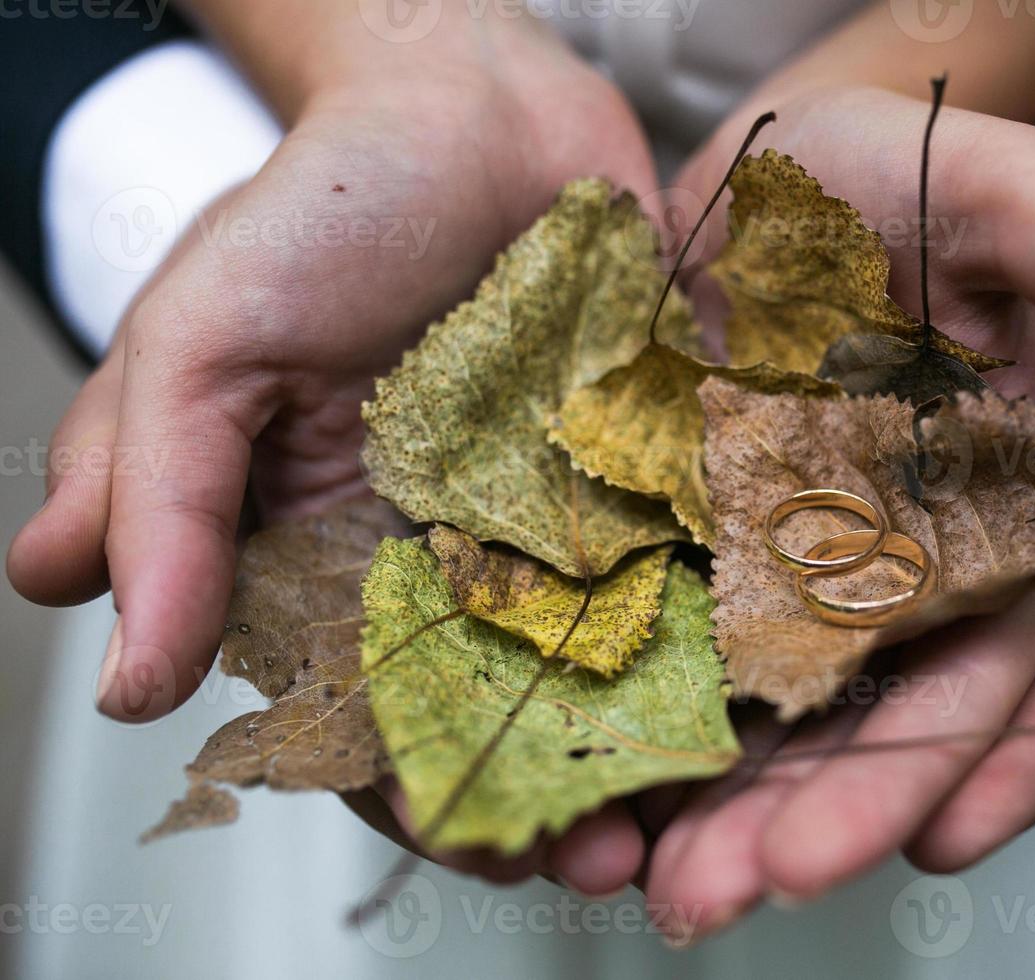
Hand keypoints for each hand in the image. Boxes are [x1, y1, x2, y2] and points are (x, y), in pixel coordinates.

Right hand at [6, 16, 656, 895]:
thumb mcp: (204, 341)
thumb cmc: (323, 207)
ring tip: (697, 802)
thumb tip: (129, 680)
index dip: (413, 791)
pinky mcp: (648, 468)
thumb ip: (165, 505)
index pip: (364, 715)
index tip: (479, 841)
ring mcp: (560, 518)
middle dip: (553, 794)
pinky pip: (689, 565)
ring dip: (647, 741)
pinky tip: (762, 684)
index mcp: (329, 555)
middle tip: (615, 860)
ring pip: (607, 664)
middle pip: (502, 715)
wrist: (472, 104)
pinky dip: (721, 628)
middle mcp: (450, 556)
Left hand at [642, 42, 1034, 940]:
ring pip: (786, 667)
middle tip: (721, 891)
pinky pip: (686, 580)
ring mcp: (834, 522)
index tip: (932, 836)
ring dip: (711, 770)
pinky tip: (583, 727)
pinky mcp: (729, 481)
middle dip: (821, 801)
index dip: (1011, 757)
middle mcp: (958, 546)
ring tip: (621, 860)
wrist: (896, 135)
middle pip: (905, 696)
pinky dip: (642, 653)